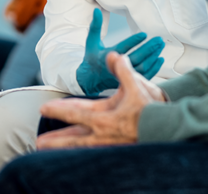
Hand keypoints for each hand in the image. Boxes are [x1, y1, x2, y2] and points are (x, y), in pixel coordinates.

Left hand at [38, 53, 165, 148]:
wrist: (168, 127)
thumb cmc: (150, 106)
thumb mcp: (135, 84)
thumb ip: (122, 69)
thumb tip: (113, 54)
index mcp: (104, 116)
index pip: (75, 112)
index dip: (59, 109)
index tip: (43, 108)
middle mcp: (103, 132)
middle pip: (74, 137)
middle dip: (56, 140)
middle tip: (39, 142)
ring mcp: (109, 142)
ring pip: (81, 146)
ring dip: (65, 147)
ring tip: (51, 151)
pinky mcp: (115, 148)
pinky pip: (92, 151)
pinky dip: (81, 151)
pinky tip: (77, 152)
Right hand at [76, 9, 164, 96]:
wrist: (90, 80)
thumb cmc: (92, 58)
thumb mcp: (91, 41)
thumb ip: (95, 26)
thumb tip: (97, 11)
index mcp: (108, 56)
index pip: (123, 47)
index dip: (134, 41)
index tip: (144, 34)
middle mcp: (117, 66)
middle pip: (136, 58)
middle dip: (149, 48)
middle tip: (158, 40)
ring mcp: (124, 75)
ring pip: (142, 67)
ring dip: (153, 57)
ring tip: (160, 46)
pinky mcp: (129, 81)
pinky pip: (144, 76)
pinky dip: (154, 68)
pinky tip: (159, 59)